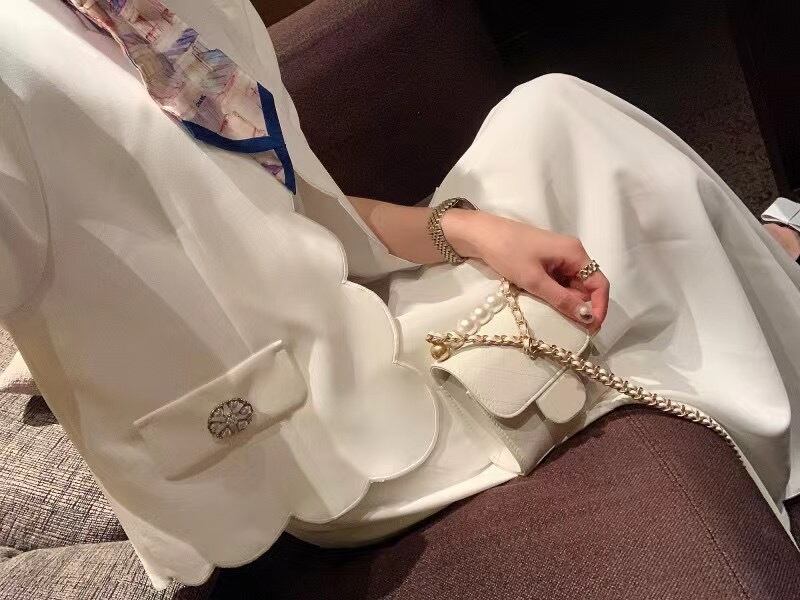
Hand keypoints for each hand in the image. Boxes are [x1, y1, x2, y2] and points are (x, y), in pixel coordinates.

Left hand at [443, 210, 608, 331]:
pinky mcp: (545, 262)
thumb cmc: (508, 252)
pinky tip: (546, 307)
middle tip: (572, 330)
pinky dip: (555, 296)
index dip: (599, 308)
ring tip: (557, 321)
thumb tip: (587, 318)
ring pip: (571, 287)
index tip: (592, 329)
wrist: (479, 234)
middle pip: (586, 287)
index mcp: (575, 253)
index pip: (599, 283)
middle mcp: (571, 254)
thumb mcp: (534, 280)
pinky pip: (558, 283)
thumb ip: (562, 299)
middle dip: (582, 308)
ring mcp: (558, 258)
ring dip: (567, 303)